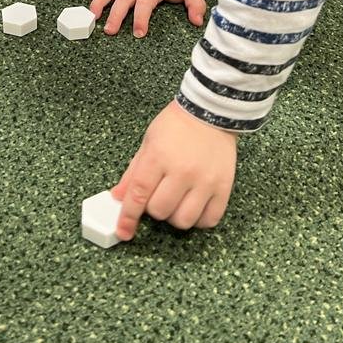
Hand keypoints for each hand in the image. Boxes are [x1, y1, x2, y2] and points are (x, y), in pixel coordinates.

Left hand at [112, 101, 237, 238]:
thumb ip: (133, 172)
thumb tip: (119, 197)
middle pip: (160, 211)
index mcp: (159, 157)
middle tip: (158, 194)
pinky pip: (209, 220)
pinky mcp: (223, 187)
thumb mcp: (148, 142)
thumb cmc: (176, 125)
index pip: (139, 194)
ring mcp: (205, 181)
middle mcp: (182, 171)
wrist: (210, 112)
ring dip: (175, 216)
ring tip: (177, 201)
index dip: (128, 217)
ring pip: (183, 220)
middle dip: (154, 208)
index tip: (123, 231)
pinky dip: (198, 219)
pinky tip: (194, 205)